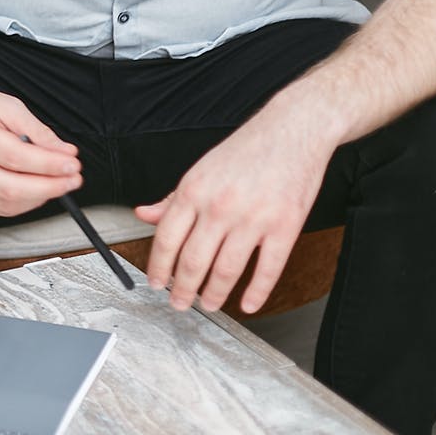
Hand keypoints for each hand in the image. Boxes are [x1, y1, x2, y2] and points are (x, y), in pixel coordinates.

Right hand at [0, 73, 80, 216]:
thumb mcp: (2, 103)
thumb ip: (34, 128)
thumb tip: (63, 152)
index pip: (17, 158)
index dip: (50, 165)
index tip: (73, 164)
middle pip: (11, 188)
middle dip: (50, 187)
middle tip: (72, 179)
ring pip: (5, 204)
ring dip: (38, 198)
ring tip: (56, 184)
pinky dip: (20, 204)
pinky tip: (33, 191)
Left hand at [135, 115, 329, 312]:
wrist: (292, 130)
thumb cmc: (246, 150)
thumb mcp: (200, 170)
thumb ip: (172, 198)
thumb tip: (143, 215)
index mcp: (193, 190)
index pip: (166, 239)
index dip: (158, 268)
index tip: (156, 283)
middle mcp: (219, 206)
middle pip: (193, 260)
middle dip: (183, 289)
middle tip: (179, 303)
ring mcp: (253, 218)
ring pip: (227, 270)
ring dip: (215, 294)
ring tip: (208, 304)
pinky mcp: (285, 226)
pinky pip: (268, 269)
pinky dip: (257, 293)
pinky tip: (248, 304)